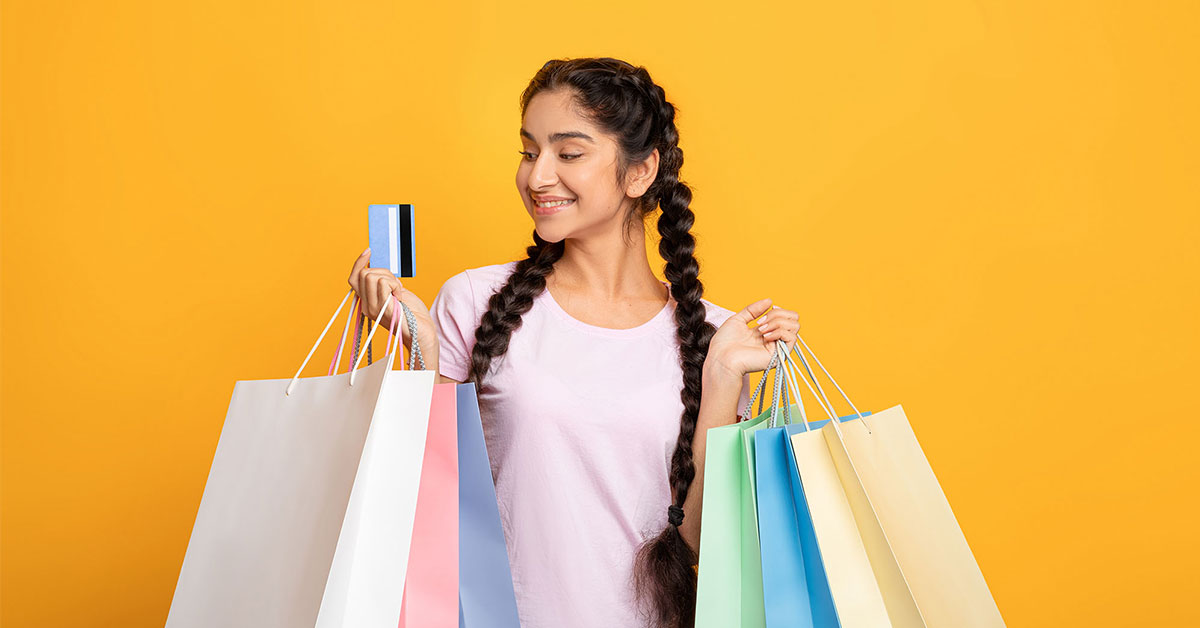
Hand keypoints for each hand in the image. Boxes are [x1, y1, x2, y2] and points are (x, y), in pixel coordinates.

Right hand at [346, 248, 438, 363]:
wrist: (422, 333)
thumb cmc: (412, 313)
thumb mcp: (394, 293)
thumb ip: (384, 284)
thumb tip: (378, 268)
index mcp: (368, 302)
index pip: (353, 278)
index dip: (359, 262)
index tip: (368, 251)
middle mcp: (367, 306)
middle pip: (364, 274)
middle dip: (384, 273)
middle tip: (396, 286)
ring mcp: (373, 308)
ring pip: (372, 276)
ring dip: (390, 279)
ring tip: (398, 292)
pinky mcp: (384, 308)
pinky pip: (383, 283)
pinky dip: (395, 285)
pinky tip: (400, 297)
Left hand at [706, 298, 800, 377]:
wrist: (721, 358)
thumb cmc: (725, 343)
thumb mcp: (738, 319)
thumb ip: (754, 309)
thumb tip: (770, 300)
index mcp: (766, 331)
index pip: (785, 316)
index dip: (778, 310)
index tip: (763, 314)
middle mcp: (774, 339)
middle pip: (794, 319)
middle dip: (779, 314)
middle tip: (761, 322)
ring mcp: (777, 347)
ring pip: (794, 326)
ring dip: (777, 322)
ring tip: (761, 330)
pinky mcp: (779, 356)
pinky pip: (791, 337)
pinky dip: (779, 331)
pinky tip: (765, 336)